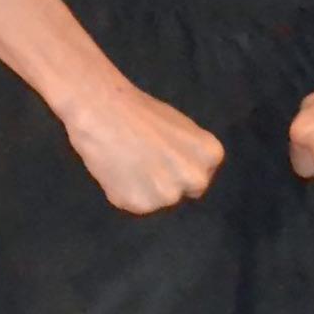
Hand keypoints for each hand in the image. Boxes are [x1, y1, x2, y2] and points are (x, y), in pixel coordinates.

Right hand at [63, 81, 223, 213]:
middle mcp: (196, 179)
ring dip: (142, 187)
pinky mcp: (139, 204)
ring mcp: (168, 194)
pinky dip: (121, 190)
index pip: (199, 175)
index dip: (177, 166)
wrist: (102, 109)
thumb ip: (188, 153)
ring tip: (125, 160)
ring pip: (155, 200)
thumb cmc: (139, 110)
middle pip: (181, 191)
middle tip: (143, 160)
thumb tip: (181, 170)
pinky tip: (114, 168)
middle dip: (165, 182)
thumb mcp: (180, 127)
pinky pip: (131, 203)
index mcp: (210, 155)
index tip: (160, 154)